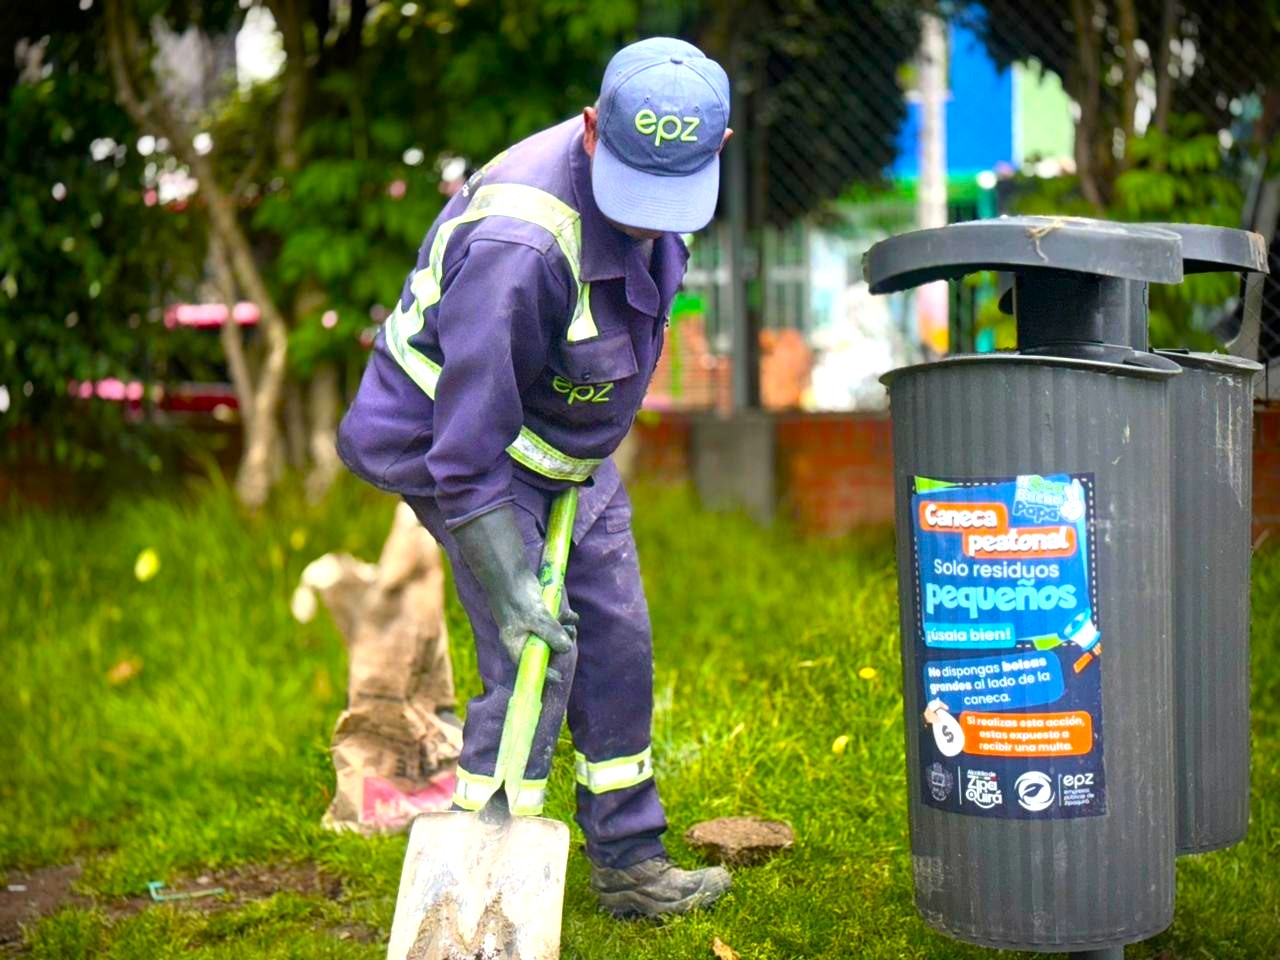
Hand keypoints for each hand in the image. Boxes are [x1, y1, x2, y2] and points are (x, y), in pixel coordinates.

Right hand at [450, 504, 578, 674]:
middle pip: (545, 651)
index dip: (544, 673)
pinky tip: (571, 615)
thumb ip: (551, 633)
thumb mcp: (535, 617)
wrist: (509, 574)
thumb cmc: (517, 598)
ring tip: (571, 623)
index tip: (559, 677)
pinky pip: (554, 623)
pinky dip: (564, 620)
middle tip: (571, 636)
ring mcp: (532, 626)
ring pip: (552, 637)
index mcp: (516, 644)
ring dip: (565, 632)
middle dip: (560, 646)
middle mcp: (524, 638)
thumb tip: (567, 648)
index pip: (530, 665)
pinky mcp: (539, 614)